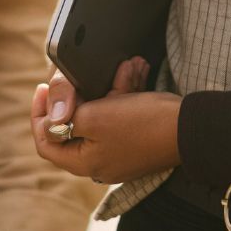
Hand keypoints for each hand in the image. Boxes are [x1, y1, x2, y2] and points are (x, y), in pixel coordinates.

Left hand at [32, 58, 178, 183]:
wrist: (190, 128)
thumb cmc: (142, 123)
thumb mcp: (95, 117)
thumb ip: (66, 118)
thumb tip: (51, 121)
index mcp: (85, 162)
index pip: (47, 142)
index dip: (40, 115)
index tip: (44, 88)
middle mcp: (100, 163)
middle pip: (75, 127)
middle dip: (82, 94)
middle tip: (84, 74)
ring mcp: (120, 153)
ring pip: (102, 116)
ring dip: (108, 89)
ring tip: (123, 68)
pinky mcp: (137, 142)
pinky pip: (122, 115)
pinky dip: (125, 95)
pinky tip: (135, 72)